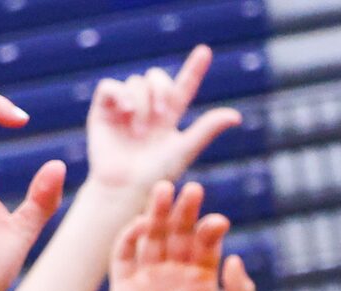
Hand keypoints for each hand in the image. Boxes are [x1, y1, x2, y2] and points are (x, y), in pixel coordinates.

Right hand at [83, 46, 239, 201]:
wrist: (124, 188)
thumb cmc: (155, 175)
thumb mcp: (184, 149)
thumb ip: (207, 129)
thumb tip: (237, 116)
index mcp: (169, 116)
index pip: (183, 86)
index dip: (194, 68)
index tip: (205, 51)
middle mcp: (148, 108)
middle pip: (156, 77)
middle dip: (161, 89)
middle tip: (161, 114)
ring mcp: (125, 108)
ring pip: (136, 82)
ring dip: (141, 102)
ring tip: (138, 131)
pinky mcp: (103, 110)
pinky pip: (110, 86)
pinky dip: (119, 94)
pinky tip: (126, 111)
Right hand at [109, 181, 254, 290]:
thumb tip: (235, 258)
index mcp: (203, 278)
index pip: (207, 243)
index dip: (211, 229)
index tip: (217, 222)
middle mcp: (176, 272)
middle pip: (179, 232)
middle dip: (184, 210)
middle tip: (191, 190)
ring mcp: (150, 277)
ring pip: (152, 236)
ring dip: (157, 213)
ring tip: (163, 190)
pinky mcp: (125, 287)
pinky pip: (124, 255)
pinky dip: (129, 237)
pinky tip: (141, 223)